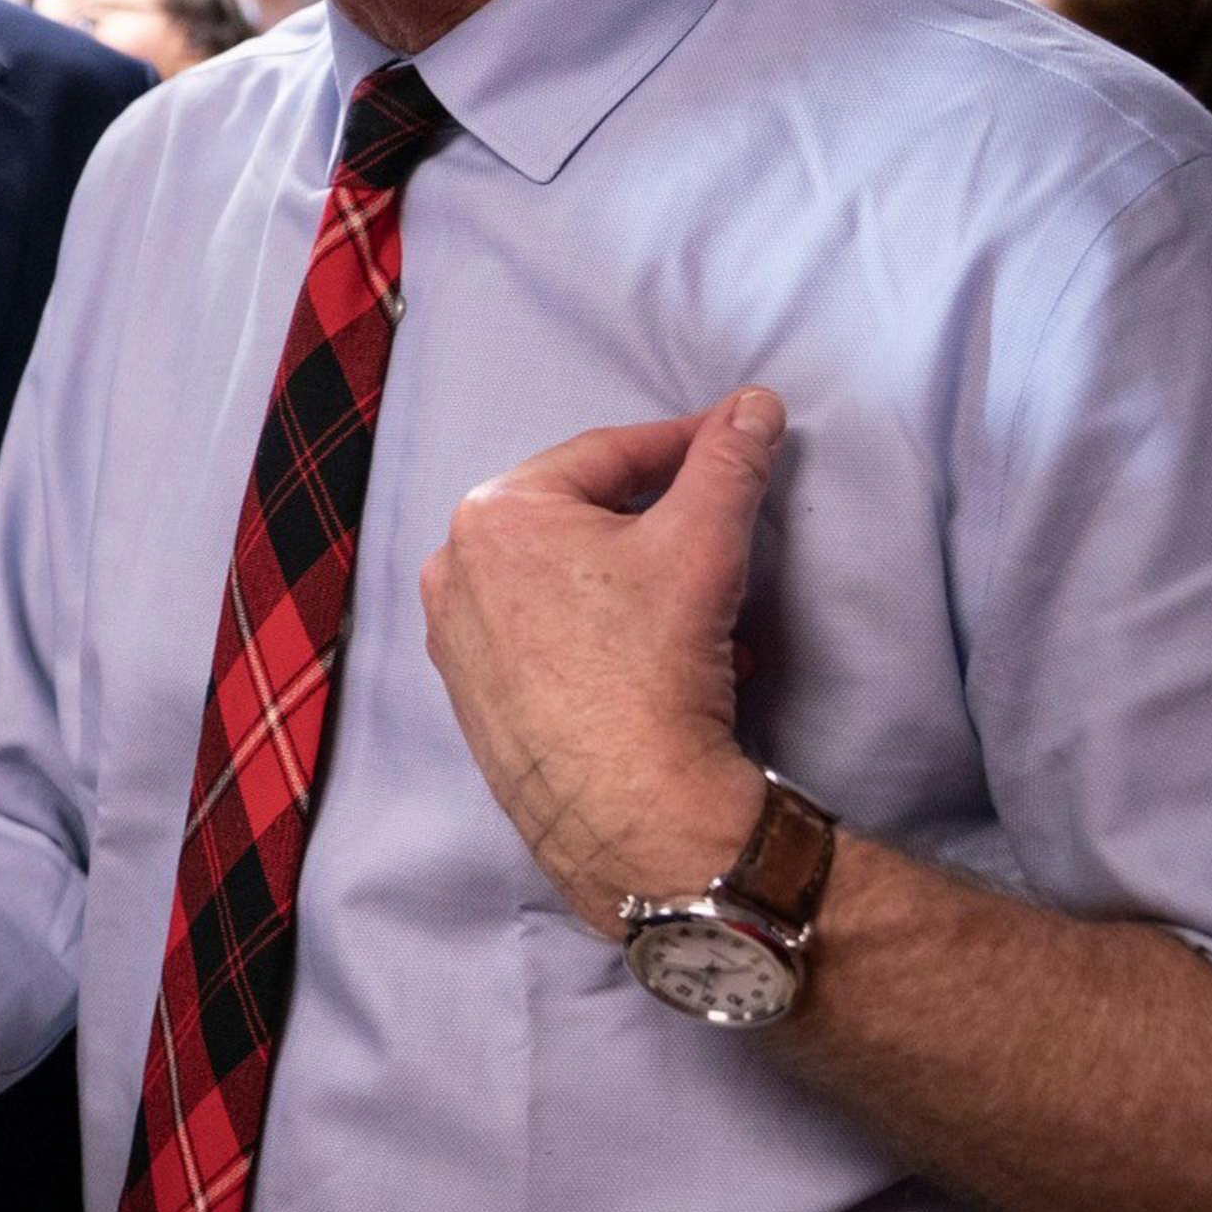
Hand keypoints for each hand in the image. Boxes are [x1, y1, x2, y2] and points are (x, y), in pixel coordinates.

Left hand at [419, 389, 784, 933]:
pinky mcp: (476, 697)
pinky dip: (611, 637)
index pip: (606, 455)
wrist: (628, 806)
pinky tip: (673, 663)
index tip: (737, 440)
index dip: (683, 444)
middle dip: (663, 526)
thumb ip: (730, 461)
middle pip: (583, 520)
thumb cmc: (653, 661)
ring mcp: (457, 637)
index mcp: (493, 512)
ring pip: (572, 585)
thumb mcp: (704, 540)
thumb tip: (757, 406)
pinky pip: (553, 641)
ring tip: (714, 612)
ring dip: (645, 587)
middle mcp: (454, 569)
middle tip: (725, 531)